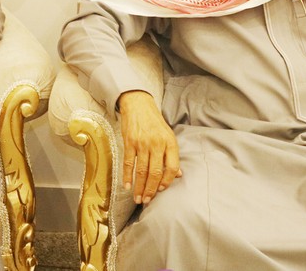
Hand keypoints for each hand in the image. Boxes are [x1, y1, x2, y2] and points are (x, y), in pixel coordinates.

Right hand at [118, 90, 180, 204]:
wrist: (139, 105)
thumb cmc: (155, 123)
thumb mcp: (168, 136)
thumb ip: (172, 155)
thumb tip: (178, 175)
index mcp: (170, 143)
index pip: (172, 167)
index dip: (167, 181)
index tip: (161, 190)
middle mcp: (157, 144)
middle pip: (155, 172)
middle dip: (150, 190)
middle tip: (146, 201)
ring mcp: (142, 143)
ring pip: (141, 171)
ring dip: (139, 187)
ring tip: (137, 198)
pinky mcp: (129, 142)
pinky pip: (128, 163)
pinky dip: (127, 176)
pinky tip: (127, 186)